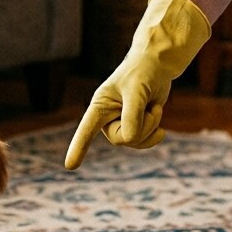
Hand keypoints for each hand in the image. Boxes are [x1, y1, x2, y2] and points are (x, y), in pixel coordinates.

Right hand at [64, 0, 210, 169]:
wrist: (157, 65)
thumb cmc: (142, 72)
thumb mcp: (137, 91)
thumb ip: (132, 115)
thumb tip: (128, 140)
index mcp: (100, 105)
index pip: (87, 129)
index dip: (78, 147)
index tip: (70, 166)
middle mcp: (106, 117)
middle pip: (123, 139)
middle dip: (143, 126)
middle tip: (152, 109)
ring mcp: (120, 123)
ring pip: (135, 142)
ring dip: (151, 127)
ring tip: (156, 109)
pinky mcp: (134, 126)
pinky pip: (143, 142)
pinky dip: (154, 134)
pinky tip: (162, 129)